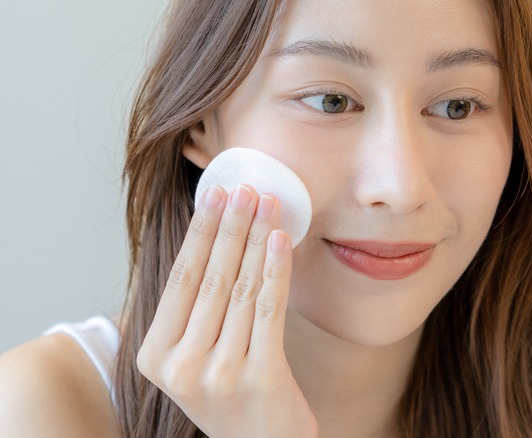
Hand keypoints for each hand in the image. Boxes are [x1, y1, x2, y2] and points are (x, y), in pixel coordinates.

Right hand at [136, 185, 317, 437]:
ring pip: (239, 288)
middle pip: (209, 278)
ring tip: (269, 203)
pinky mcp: (259, 377)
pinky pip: (268, 309)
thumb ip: (194, 311)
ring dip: (257, 239)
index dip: (201, 232)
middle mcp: (181, 366)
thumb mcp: (195, 358)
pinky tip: (282, 239)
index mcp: (155, 357)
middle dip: (232, 227)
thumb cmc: (231, 394)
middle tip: (246, 188)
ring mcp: (219, 374)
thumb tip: (214, 236)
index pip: (180, 279)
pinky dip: (276, 269)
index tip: (216, 194)